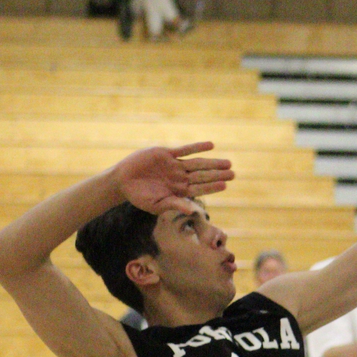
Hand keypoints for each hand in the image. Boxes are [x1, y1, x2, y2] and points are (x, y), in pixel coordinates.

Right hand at [113, 143, 233, 215]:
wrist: (123, 181)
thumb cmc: (140, 197)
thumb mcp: (157, 205)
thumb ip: (175, 205)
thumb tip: (192, 211)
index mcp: (179, 191)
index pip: (200, 188)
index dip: (212, 186)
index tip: (225, 185)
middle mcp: (180, 178)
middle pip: (203, 175)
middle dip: (218, 174)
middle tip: (234, 173)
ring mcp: (174, 165)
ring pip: (197, 163)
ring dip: (212, 162)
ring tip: (227, 163)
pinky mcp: (166, 153)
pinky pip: (184, 149)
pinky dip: (197, 147)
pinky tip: (210, 145)